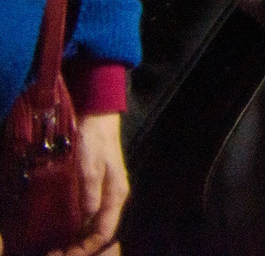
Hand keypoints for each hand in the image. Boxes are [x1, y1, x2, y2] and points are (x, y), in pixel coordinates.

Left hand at [57, 111, 125, 255]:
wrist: (97, 117)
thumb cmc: (94, 140)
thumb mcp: (89, 165)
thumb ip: (89, 191)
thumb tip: (86, 218)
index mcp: (115, 194)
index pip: (105, 231)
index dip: (87, 247)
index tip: (67, 254)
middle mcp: (113, 197)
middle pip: (100, 231)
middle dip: (80, 246)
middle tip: (56, 253)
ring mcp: (105, 193)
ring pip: (94, 224)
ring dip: (77, 238)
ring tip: (56, 245)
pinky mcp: (96, 188)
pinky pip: (88, 215)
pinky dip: (76, 225)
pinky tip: (62, 227)